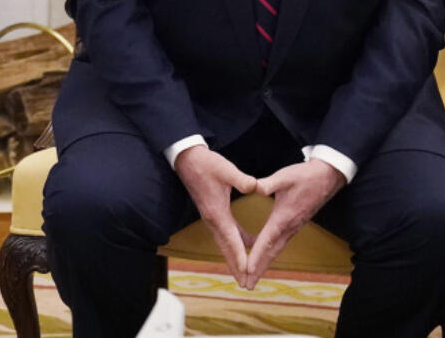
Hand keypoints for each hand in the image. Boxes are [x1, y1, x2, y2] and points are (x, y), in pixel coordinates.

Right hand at [175, 145, 258, 284]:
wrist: (187, 159)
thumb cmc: (206, 164)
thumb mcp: (225, 169)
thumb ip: (241, 180)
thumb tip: (256, 187)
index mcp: (217, 212)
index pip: (231, 239)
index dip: (240, 255)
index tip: (247, 271)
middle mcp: (213, 219)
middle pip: (226, 248)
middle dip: (236, 267)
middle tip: (246, 284)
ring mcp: (212, 217)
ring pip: (225, 243)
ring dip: (234, 258)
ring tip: (244, 273)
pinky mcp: (213, 212)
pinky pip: (226, 233)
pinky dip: (236, 242)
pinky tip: (247, 243)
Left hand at [244, 160, 345, 288]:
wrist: (327, 177)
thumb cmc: (304, 176)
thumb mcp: (285, 177)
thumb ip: (269, 183)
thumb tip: (254, 187)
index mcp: (283, 217)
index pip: (267, 241)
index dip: (256, 256)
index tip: (246, 269)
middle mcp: (289, 227)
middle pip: (271, 253)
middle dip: (258, 269)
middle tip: (246, 285)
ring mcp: (293, 228)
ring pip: (276, 251)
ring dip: (263, 265)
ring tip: (252, 278)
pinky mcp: (294, 225)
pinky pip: (280, 244)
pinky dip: (270, 254)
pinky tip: (263, 259)